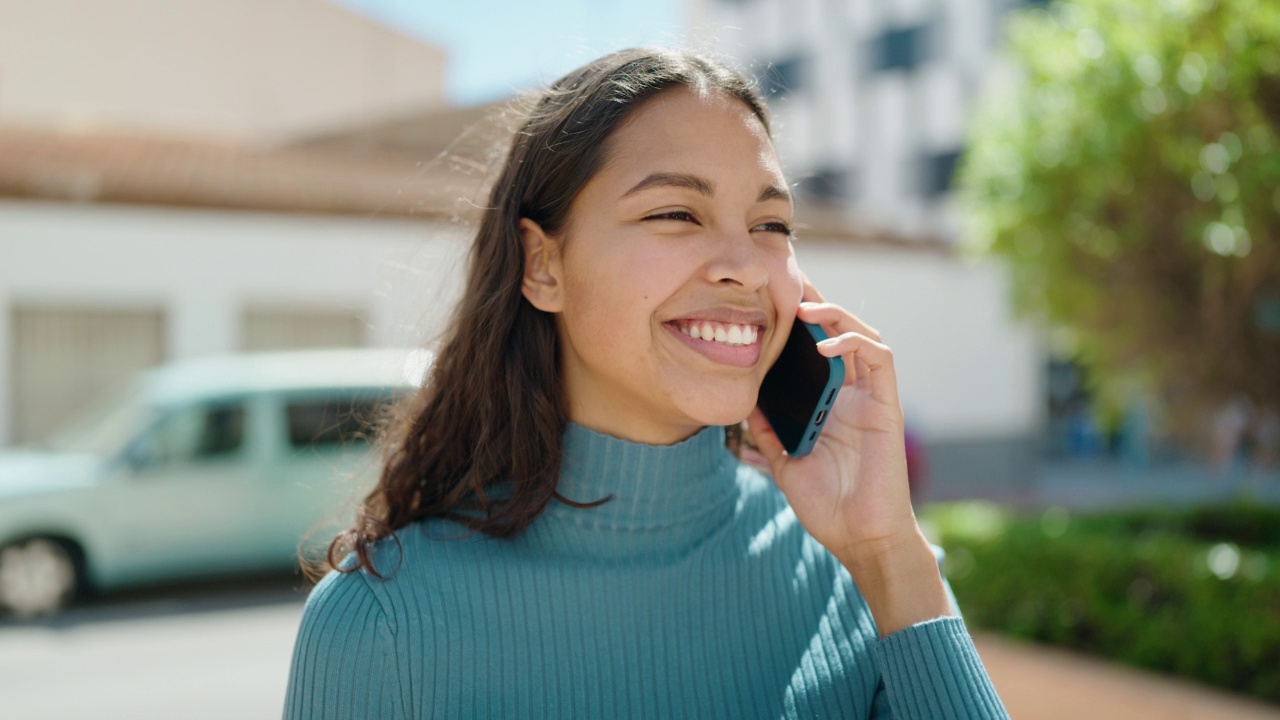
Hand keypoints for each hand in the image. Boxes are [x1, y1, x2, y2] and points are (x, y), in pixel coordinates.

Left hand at [746, 281, 914, 557]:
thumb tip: (742, 405)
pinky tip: (826, 344)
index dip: (800, 323)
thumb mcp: (785, 462)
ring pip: (863, 336)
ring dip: (836, 314)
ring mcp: (871, 399)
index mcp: (829, 405)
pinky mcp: (887, 407)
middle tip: (790, 281)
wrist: (859, 538)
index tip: (772, 300)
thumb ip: (768, 432)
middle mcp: (852, 395)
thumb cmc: (827, 506)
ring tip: (804, 307)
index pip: (816, 350)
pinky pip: (880, 359)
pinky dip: (855, 343)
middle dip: (817, 303)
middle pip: (840, 333)